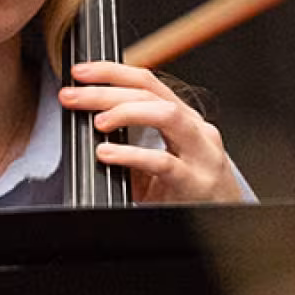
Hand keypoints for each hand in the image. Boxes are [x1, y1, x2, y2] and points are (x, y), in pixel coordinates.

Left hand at [59, 61, 243, 203]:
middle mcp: (194, 128)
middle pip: (149, 94)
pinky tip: (108, 154)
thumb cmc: (186, 187)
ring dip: (126, 113)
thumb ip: (130, 139)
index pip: (146, 81)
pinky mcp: (194, 181)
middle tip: (72, 96)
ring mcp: (199, 153)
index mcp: (183, 117)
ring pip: (165, 115)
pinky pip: (162, 162)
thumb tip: (87, 121)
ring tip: (98, 122)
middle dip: (105, 91)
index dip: (110, 72)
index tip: (80, 72)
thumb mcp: (156, 157)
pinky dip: (130, 155)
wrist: (221, 222)